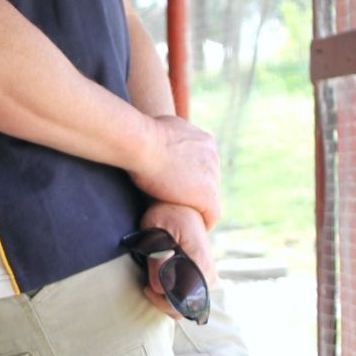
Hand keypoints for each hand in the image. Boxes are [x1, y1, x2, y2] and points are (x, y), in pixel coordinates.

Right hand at [129, 115, 220, 229]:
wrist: (142, 144)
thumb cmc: (142, 136)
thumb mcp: (162, 127)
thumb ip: (170, 137)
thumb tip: (161, 142)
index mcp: (204, 140)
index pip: (202, 163)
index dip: (189, 175)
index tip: (176, 183)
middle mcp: (213, 156)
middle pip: (208, 180)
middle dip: (194, 189)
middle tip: (176, 201)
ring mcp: (213, 177)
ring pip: (210, 197)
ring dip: (195, 205)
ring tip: (181, 215)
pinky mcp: (208, 197)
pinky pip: (211, 216)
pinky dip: (202, 222)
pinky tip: (190, 227)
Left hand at [135, 202, 215, 319]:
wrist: (179, 203)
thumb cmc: (165, 213)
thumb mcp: (155, 231)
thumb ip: (157, 259)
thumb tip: (160, 287)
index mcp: (200, 263)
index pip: (185, 301)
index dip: (164, 301)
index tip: (147, 288)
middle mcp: (209, 272)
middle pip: (189, 306)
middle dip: (164, 302)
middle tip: (146, 286)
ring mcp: (208, 274)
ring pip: (189, 302)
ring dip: (168, 298)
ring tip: (152, 281)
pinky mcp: (203, 273)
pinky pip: (190, 294)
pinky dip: (174, 293)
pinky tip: (160, 280)